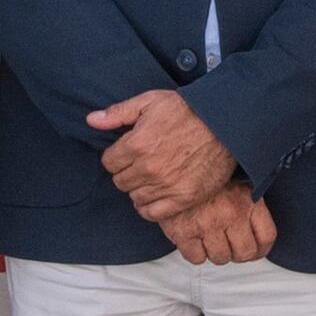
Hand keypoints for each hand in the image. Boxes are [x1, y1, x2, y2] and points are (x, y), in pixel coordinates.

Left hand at [88, 87, 235, 223]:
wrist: (224, 124)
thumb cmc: (187, 110)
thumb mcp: (150, 102)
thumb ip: (118, 113)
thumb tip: (92, 120)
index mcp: (137, 145)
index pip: (109, 162)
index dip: (116, 156)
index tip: (127, 152)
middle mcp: (148, 169)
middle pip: (120, 181)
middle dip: (127, 171)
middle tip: (140, 163)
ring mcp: (166, 186)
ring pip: (135, 197)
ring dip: (139, 188)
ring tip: (150, 177)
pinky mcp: (183, 198)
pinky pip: (154, 213)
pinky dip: (149, 207)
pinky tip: (154, 196)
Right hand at [162, 180, 275, 265]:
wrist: (172, 162)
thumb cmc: (203, 171)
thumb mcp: (235, 178)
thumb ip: (250, 201)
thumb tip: (257, 228)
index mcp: (247, 199)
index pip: (266, 237)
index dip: (261, 249)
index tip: (255, 250)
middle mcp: (230, 213)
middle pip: (244, 253)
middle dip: (237, 253)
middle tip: (230, 246)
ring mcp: (207, 224)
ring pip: (220, 258)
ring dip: (216, 253)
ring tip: (210, 240)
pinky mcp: (183, 231)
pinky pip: (196, 258)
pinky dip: (195, 253)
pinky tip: (194, 240)